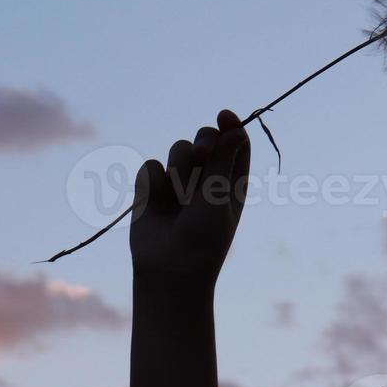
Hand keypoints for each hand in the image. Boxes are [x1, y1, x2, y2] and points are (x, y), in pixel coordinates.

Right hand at [131, 108, 250, 295]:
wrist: (169, 270)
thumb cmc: (203, 239)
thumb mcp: (219, 198)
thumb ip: (224, 162)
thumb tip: (236, 128)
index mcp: (233, 180)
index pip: (236, 141)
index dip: (230, 125)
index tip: (223, 115)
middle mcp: (208, 178)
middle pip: (206, 138)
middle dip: (203, 142)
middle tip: (202, 155)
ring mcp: (179, 182)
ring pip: (179, 149)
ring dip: (179, 169)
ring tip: (179, 200)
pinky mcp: (152, 188)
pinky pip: (151, 166)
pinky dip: (154, 184)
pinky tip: (157, 206)